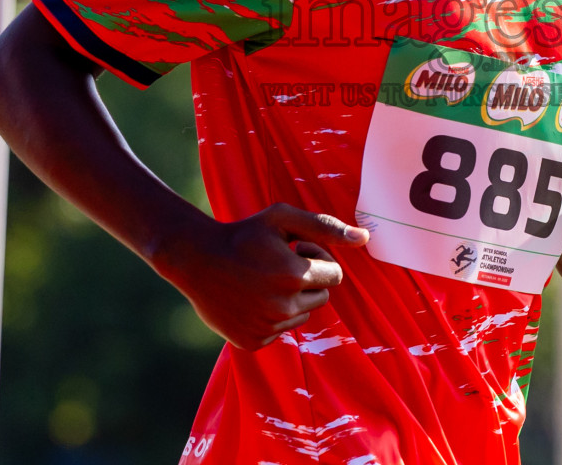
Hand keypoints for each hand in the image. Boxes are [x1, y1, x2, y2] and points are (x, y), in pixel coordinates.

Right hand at [164, 203, 368, 349]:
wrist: (196, 259)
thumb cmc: (244, 234)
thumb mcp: (283, 219)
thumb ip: (325, 227)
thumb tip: (364, 239)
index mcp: (293, 275)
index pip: (335, 275)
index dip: (317, 258)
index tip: (295, 249)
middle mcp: (282, 306)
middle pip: (322, 297)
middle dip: (308, 280)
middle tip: (279, 265)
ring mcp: (267, 328)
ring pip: (302, 315)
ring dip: (291, 299)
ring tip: (263, 280)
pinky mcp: (253, 342)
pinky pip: (280, 330)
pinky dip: (272, 316)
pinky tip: (251, 298)